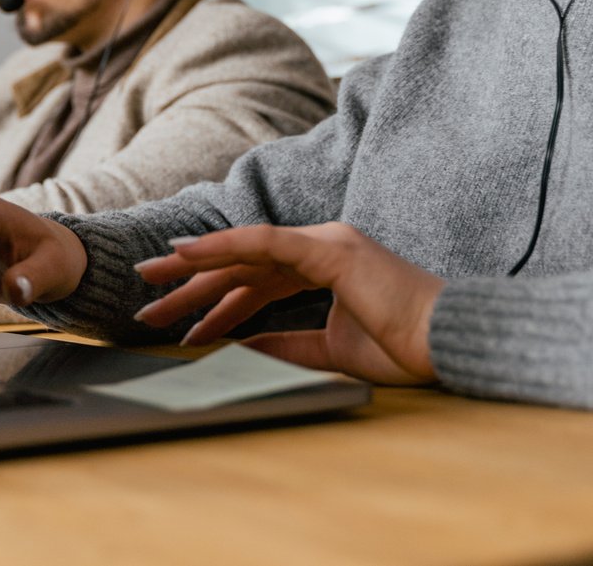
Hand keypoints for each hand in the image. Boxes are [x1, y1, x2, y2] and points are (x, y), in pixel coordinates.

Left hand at [132, 222, 444, 385]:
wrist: (444, 344)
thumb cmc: (401, 348)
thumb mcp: (330, 350)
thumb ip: (287, 342)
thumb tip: (242, 344)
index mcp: (326, 267)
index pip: (259, 280)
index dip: (218, 299)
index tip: (181, 318)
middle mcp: (322, 246)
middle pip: (244, 263)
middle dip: (193, 283)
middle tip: (148, 298)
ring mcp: (326, 242)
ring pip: (245, 250)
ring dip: (196, 268)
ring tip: (152, 283)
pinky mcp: (330, 249)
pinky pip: (265, 242)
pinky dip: (223, 246)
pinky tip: (187, 254)